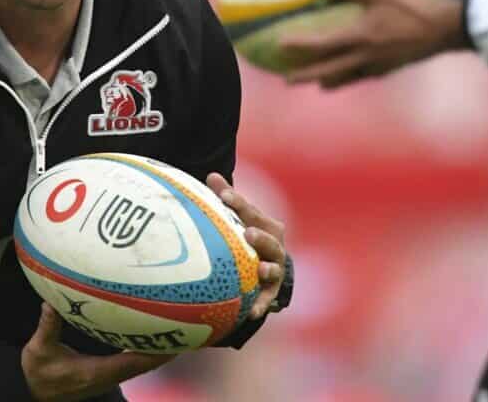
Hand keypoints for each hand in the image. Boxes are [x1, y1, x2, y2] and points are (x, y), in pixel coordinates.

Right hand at [21, 303, 170, 401]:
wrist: (33, 392)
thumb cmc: (38, 373)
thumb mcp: (39, 350)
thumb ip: (47, 327)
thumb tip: (49, 303)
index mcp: (96, 373)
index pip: (132, 364)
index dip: (154, 353)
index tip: (173, 340)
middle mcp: (107, 376)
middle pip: (145, 365)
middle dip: (165, 349)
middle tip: (186, 328)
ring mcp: (109, 377)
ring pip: (141, 365)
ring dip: (158, 350)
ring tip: (176, 329)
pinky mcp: (106, 374)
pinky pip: (134, 363)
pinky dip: (146, 351)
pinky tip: (152, 335)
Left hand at [206, 173, 286, 319]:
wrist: (269, 267)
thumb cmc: (248, 237)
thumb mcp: (239, 218)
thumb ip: (227, 198)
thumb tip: (211, 175)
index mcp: (264, 224)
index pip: (250, 211)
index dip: (237, 202)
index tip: (223, 196)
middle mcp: (274, 245)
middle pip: (269, 238)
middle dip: (260, 235)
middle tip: (248, 232)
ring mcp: (275, 268)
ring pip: (274, 267)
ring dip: (268, 268)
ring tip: (260, 269)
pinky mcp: (272, 291)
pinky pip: (267, 299)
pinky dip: (262, 305)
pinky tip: (252, 312)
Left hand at [282, 0, 463, 88]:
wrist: (446, 29)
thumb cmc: (414, 6)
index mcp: (360, 38)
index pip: (322, 45)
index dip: (300, 45)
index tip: (280, 45)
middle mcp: (365, 58)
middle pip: (327, 72)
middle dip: (306, 76)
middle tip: (286, 79)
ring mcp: (378, 67)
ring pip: (346, 78)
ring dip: (328, 80)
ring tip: (317, 81)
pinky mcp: (391, 69)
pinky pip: (363, 76)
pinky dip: (351, 75)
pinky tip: (352, 70)